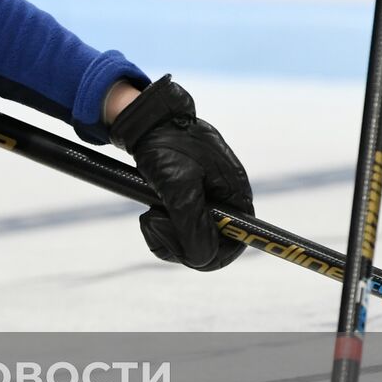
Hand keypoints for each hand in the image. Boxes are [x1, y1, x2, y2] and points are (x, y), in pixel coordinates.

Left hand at [109, 76, 253, 270]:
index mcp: (235, 197)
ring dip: (165, 234)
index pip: (236, 244)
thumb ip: (193, 224)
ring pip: (188, 243)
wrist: (145, 122)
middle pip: (210, 248)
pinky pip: (176, 231)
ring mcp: (206, 202)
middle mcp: (226, 203)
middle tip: (155, 220)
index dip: (210, 254)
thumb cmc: (165, 147)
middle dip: (179, 242)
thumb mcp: (178, 186)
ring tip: (150, 212)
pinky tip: (150, 210)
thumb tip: (204, 259)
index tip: (181, 246)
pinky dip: (159, 227)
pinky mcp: (186, 201)